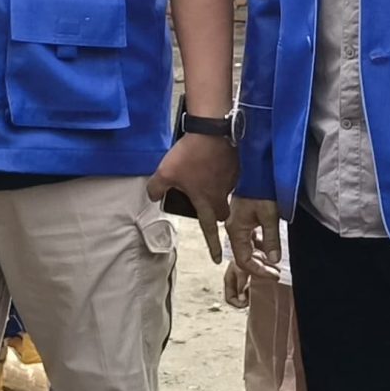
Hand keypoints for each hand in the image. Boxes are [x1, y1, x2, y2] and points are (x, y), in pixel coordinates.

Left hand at [148, 132, 237, 261]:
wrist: (212, 131)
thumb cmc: (189, 156)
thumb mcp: (164, 173)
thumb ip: (156, 188)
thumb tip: (153, 195)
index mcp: (206, 202)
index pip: (209, 230)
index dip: (213, 246)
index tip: (218, 258)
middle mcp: (222, 196)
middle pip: (221, 213)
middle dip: (214, 213)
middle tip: (204, 205)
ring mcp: (231, 181)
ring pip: (225, 194)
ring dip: (216, 190)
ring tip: (203, 176)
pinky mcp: (236, 168)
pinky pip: (229, 177)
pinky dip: (220, 174)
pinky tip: (210, 163)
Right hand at [223, 198, 283, 306]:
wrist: (256, 167)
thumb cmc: (260, 188)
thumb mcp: (269, 215)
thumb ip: (271, 239)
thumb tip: (273, 260)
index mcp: (235, 229)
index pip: (244, 261)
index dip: (259, 271)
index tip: (274, 274)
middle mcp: (232, 228)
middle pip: (243, 256)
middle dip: (259, 267)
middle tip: (275, 272)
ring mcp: (237, 222)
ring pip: (246, 247)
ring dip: (259, 257)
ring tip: (274, 262)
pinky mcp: (243, 216)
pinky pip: (249, 237)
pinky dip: (259, 245)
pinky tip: (269, 246)